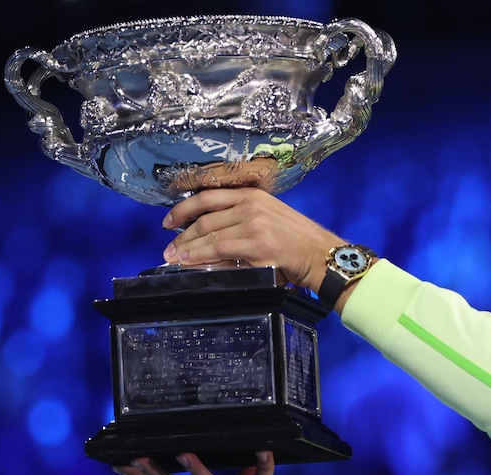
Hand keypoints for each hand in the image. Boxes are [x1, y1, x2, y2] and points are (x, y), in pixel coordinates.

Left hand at [160, 188, 345, 291]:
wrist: (321, 255)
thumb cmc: (298, 242)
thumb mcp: (268, 219)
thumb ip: (241, 222)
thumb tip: (208, 236)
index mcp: (252, 195)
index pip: (208, 197)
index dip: (183, 209)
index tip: (169, 222)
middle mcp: (250, 205)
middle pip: (204, 218)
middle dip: (182, 235)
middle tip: (168, 248)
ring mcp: (253, 224)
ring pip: (209, 235)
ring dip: (188, 248)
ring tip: (174, 258)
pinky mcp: (256, 244)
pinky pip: (220, 251)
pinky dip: (201, 258)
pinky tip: (190, 262)